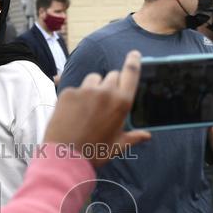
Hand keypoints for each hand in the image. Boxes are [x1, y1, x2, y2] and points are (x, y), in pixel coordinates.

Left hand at [42, 51, 150, 166]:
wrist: (64, 157)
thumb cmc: (94, 152)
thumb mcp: (117, 146)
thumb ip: (133, 137)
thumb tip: (147, 136)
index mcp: (122, 103)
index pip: (130, 73)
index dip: (133, 61)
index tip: (134, 54)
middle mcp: (105, 92)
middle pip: (112, 75)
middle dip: (110, 85)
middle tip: (103, 103)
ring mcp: (85, 91)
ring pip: (93, 79)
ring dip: (93, 87)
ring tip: (87, 107)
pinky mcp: (68, 93)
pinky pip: (76, 89)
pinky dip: (76, 97)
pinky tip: (73, 114)